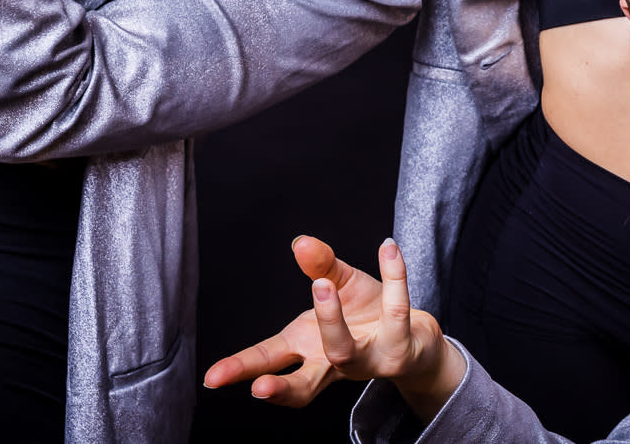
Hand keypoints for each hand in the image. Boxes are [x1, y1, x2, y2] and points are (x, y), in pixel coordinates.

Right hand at [203, 236, 462, 421]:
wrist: (417, 339)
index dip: (240, 369)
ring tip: (322, 286)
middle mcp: (334, 363)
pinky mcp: (399, 348)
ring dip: (332, 321)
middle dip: (279, 387)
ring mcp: (368, 360)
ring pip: (346, 351)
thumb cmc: (368, 316)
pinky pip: (396, 310)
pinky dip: (395, 276)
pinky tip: (388, 248)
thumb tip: (301, 242)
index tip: (212, 378)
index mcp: (308, 349)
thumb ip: (320, 265)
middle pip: (303, 384)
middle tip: (259, 387)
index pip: (268, 361)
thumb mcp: (340, 286)